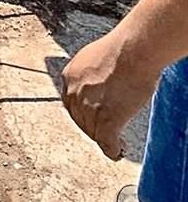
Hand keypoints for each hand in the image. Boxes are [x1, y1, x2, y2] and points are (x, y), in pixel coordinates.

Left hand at [60, 32, 159, 159]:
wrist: (132, 52)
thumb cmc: (122, 49)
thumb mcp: (94, 58)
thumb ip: (92, 73)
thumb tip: (99, 80)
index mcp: (69, 77)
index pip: (71, 102)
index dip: (83, 111)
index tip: (93, 115)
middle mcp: (74, 94)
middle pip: (80, 119)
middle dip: (92, 126)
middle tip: (104, 130)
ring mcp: (88, 109)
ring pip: (92, 132)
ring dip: (103, 138)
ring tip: (114, 142)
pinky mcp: (106, 121)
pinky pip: (106, 143)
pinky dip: (113, 150)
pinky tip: (118, 151)